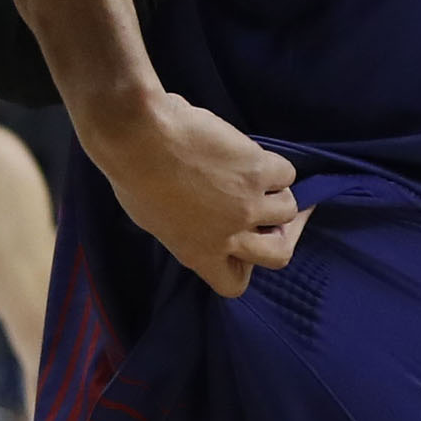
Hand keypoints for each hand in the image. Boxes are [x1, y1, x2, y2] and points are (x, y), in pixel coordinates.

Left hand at [90, 93, 304, 297]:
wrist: (139, 136)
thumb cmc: (133, 173)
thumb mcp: (152, 218)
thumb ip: (184, 229)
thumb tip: (202, 221)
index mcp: (198, 253)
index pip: (233, 285)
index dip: (243, 266)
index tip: (240, 244)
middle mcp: (229, 236)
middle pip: (278, 254)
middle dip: (280, 235)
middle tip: (273, 215)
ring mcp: (248, 205)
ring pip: (287, 209)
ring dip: (276, 192)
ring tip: (255, 175)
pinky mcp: (258, 171)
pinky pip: (286, 173)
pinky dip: (273, 164)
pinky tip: (252, 153)